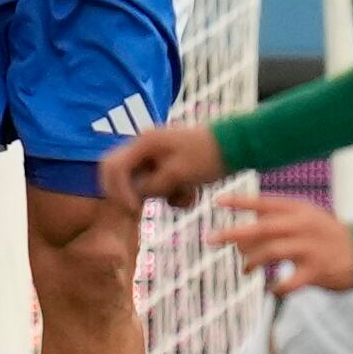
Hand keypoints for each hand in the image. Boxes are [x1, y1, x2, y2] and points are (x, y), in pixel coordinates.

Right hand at [103, 122, 227, 209]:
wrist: (239, 145)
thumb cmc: (209, 156)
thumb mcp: (178, 175)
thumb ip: (152, 186)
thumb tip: (138, 196)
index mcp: (144, 143)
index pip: (114, 167)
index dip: (118, 191)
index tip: (135, 209)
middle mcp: (146, 146)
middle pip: (120, 173)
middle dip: (131, 194)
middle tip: (143, 210)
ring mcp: (157, 154)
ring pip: (142, 181)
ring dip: (159, 194)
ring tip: (185, 197)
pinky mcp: (169, 163)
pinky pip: (159, 182)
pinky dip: (172, 193)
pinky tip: (191, 194)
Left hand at [209, 194, 352, 295]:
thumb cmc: (329, 236)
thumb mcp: (307, 218)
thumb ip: (276, 222)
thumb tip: (242, 233)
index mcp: (299, 210)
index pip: (264, 203)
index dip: (240, 201)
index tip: (217, 201)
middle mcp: (303, 226)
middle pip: (261, 228)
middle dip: (232, 233)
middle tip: (210, 239)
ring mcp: (310, 248)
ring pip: (270, 252)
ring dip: (251, 262)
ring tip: (245, 269)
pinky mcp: (317, 271)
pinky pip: (287, 282)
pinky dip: (275, 288)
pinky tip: (272, 289)